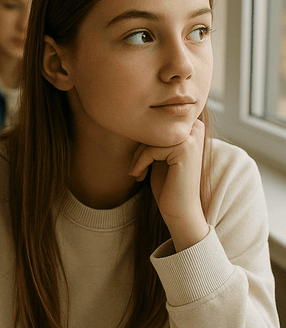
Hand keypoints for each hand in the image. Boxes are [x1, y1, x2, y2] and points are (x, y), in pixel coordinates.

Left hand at [129, 118, 208, 251]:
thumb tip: (133, 117)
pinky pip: (151, 149)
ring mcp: (192, 138)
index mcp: (191, 127)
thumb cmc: (167, 184)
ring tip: (137, 172)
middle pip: (153, 127)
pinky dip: (140, 163)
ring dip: (137, 156)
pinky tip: (139, 176)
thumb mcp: (159, 155)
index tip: (138, 159)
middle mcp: (195, 128)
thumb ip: (154, 137)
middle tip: (135, 166)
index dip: (142, 139)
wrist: (180, 210)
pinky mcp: (185, 148)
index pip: (156, 122)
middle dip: (139, 146)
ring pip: (150, 138)